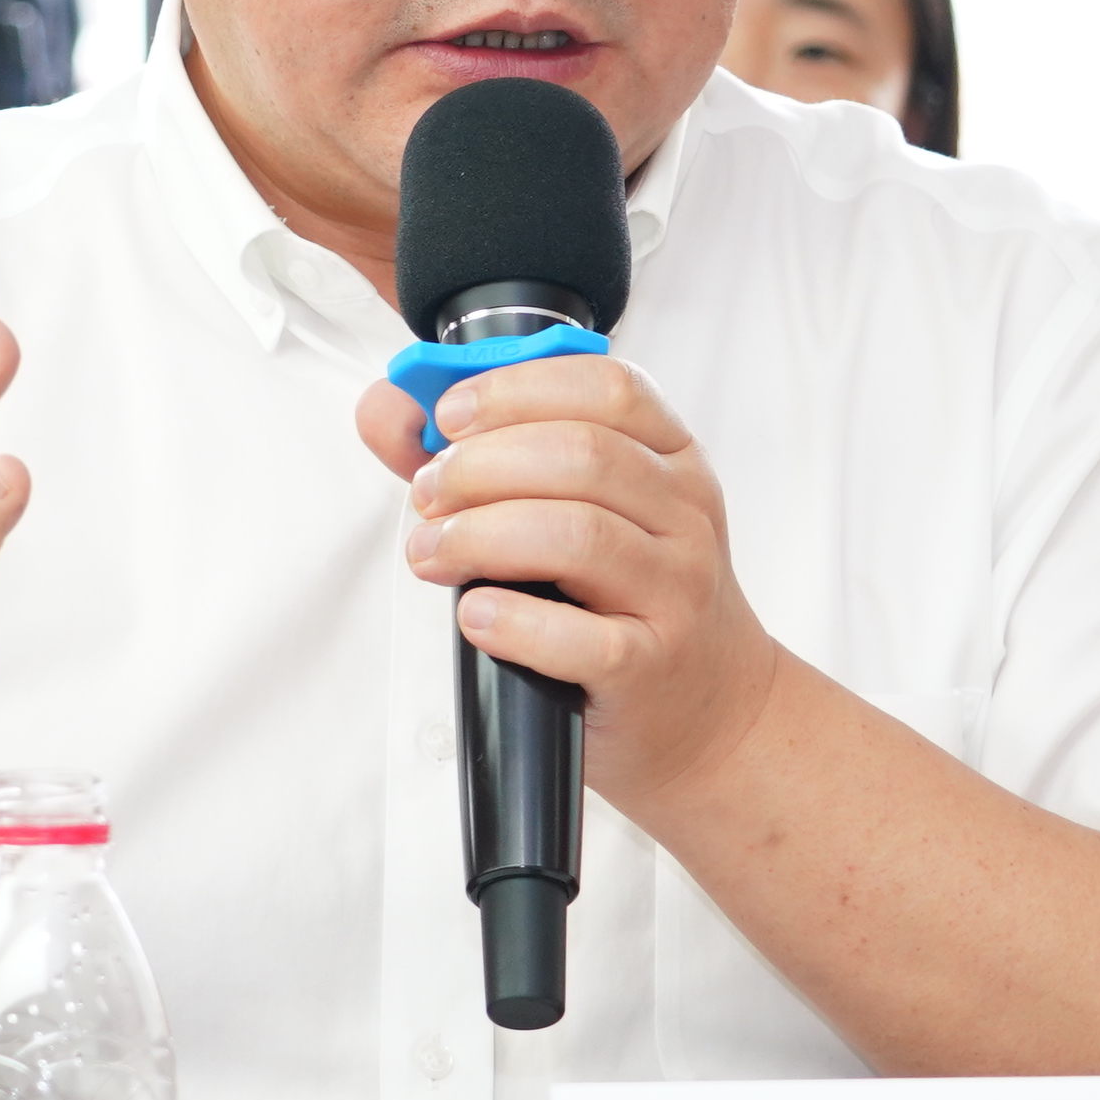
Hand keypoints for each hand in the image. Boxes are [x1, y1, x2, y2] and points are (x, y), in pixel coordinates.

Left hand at [355, 356, 786, 812]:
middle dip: (481, 466)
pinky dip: (513, 621)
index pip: (608, 389)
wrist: (710, 710)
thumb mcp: (577, 509)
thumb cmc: (626, 598)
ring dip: (481, 536)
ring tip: (431, 552)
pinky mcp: (650, 665)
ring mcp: (675, 592)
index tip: (449, 416)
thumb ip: (478, 454)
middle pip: (581, 455)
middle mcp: (685, 515)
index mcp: (671, 457)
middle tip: (426, 494)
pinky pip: (581, 638)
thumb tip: (389, 409)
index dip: (517, 390)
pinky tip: (476, 616)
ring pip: (578, 535)